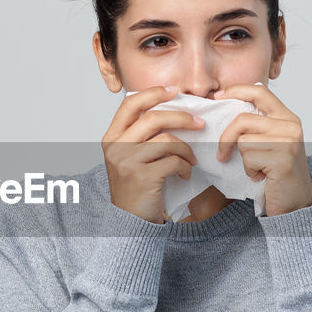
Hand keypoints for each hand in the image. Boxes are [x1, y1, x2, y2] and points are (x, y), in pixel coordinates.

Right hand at [101, 86, 203, 222]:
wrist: (129, 221)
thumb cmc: (135, 186)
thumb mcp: (130, 156)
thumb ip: (142, 135)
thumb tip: (174, 110)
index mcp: (111, 137)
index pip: (130, 104)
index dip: (153, 93)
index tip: (174, 91)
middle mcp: (116, 147)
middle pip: (153, 118)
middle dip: (181, 117)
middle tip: (199, 123)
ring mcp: (127, 162)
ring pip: (167, 140)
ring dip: (186, 149)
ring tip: (191, 159)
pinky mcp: (142, 177)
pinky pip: (173, 161)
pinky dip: (184, 166)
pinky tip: (185, 174)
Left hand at [213, 84, 311, 216]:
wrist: (295, 204)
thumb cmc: (278, 174)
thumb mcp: (271, 143)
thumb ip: (258, 125)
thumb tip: (226, 103)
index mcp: (288, 118)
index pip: (260, 92)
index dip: (236, 90)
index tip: (218, 96)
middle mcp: (291, 126)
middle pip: (243, 120)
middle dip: (226, 138)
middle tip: (222, 154)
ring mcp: (289, 143)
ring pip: (244, 141)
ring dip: (244, 159)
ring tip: (257, 168)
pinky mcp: (283, 160)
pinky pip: (249, 158)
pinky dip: (250, 171)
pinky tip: (262, 176)